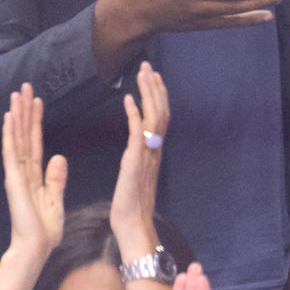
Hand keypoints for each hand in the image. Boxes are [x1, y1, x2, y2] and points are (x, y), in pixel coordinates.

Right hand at [2, 83, 67, 259]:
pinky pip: (12, 152)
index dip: (36, 120)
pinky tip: (9, 117)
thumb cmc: (46, 230)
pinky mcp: (14, 180)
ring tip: (16, 93)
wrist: (37, 248)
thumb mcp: (56, 200)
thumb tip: (59, 157)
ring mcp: (17, 174)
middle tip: (24, 86)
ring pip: (16, 138)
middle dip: (24, 110)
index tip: (37, 100)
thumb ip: (56, 178)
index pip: (36, 141)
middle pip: (24, 134)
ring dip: (16, 115)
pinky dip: (10, 134)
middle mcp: (23, 170)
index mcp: (35, 175)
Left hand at [109, 62, 168, 254]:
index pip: (161, 115)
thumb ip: (140, 155)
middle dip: (154, 86)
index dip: (158, 94)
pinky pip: (137, 132)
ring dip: (148, 93)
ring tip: (143, 73)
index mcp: (155, 150)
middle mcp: (155, 148)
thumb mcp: (137, 173)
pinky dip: (134, 114)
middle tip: (148, 65)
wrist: (132, 224)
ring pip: (153, 116)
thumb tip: (140, 140)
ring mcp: (147, 153)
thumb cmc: (131, 204)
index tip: (153, 76)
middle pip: (161, 110)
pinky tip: (127, 99)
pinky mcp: (135, 160)